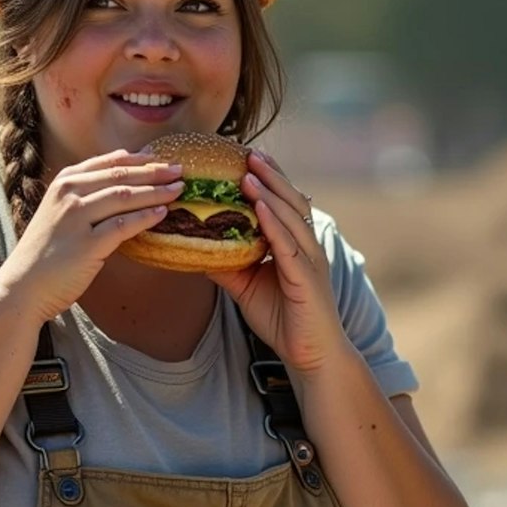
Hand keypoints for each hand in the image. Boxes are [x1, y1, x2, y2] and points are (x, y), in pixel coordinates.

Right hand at [0, 150, 184, 321]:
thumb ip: (84, 199)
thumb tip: (121, 191)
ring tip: (178, 190)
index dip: (138, 159)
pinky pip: (123, 225)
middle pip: (120, 175)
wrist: (22, 287)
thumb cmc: (43, 256)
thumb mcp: (59, 215)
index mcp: (63, 183)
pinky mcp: (86, 244)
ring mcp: (76, 217)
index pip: (107, 163)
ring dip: (156, 191)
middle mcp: (69, 194)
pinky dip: (145, 217)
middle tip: (179, 170)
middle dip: (154, 171)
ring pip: (125, 196)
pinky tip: (163, 214)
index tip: (161, 158)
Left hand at [208, 149, 347, 372]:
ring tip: (250, 171)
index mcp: (295, 245)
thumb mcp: (246, 287)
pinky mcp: (307, 278)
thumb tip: (194, 247)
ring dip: (271, 191)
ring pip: (292, 217)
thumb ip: (226, 264)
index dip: (268, 179)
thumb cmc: (283, 320)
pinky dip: (275, 223)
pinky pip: (289, 245)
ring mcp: (310, 260)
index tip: (246, 157)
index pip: (282, 203)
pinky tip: (260, 207)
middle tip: (248, 151)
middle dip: (270, 175)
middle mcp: (306, 246)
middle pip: (290, 200)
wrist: (311, 355)